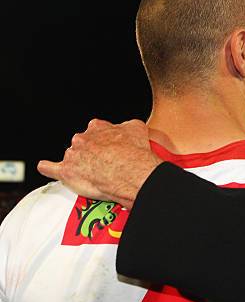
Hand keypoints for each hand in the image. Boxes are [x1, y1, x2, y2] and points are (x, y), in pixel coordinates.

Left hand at [37, 119, 162, 208]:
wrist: (131, 174)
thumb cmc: (135, 155)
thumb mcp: (137, 129)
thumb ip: (126, 126)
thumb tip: (126, 129)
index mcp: (98, 127)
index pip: (96, 130)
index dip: (105, 141)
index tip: (110, 148)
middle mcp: (83, 139)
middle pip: (83, 144)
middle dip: (92, 152)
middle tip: (106, 163)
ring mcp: (73, 155)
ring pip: (71, 157)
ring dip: (79, 163)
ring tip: (94, 174)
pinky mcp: (67, 172)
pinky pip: (50, 168)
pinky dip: (49, 168)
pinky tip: (49, 168)